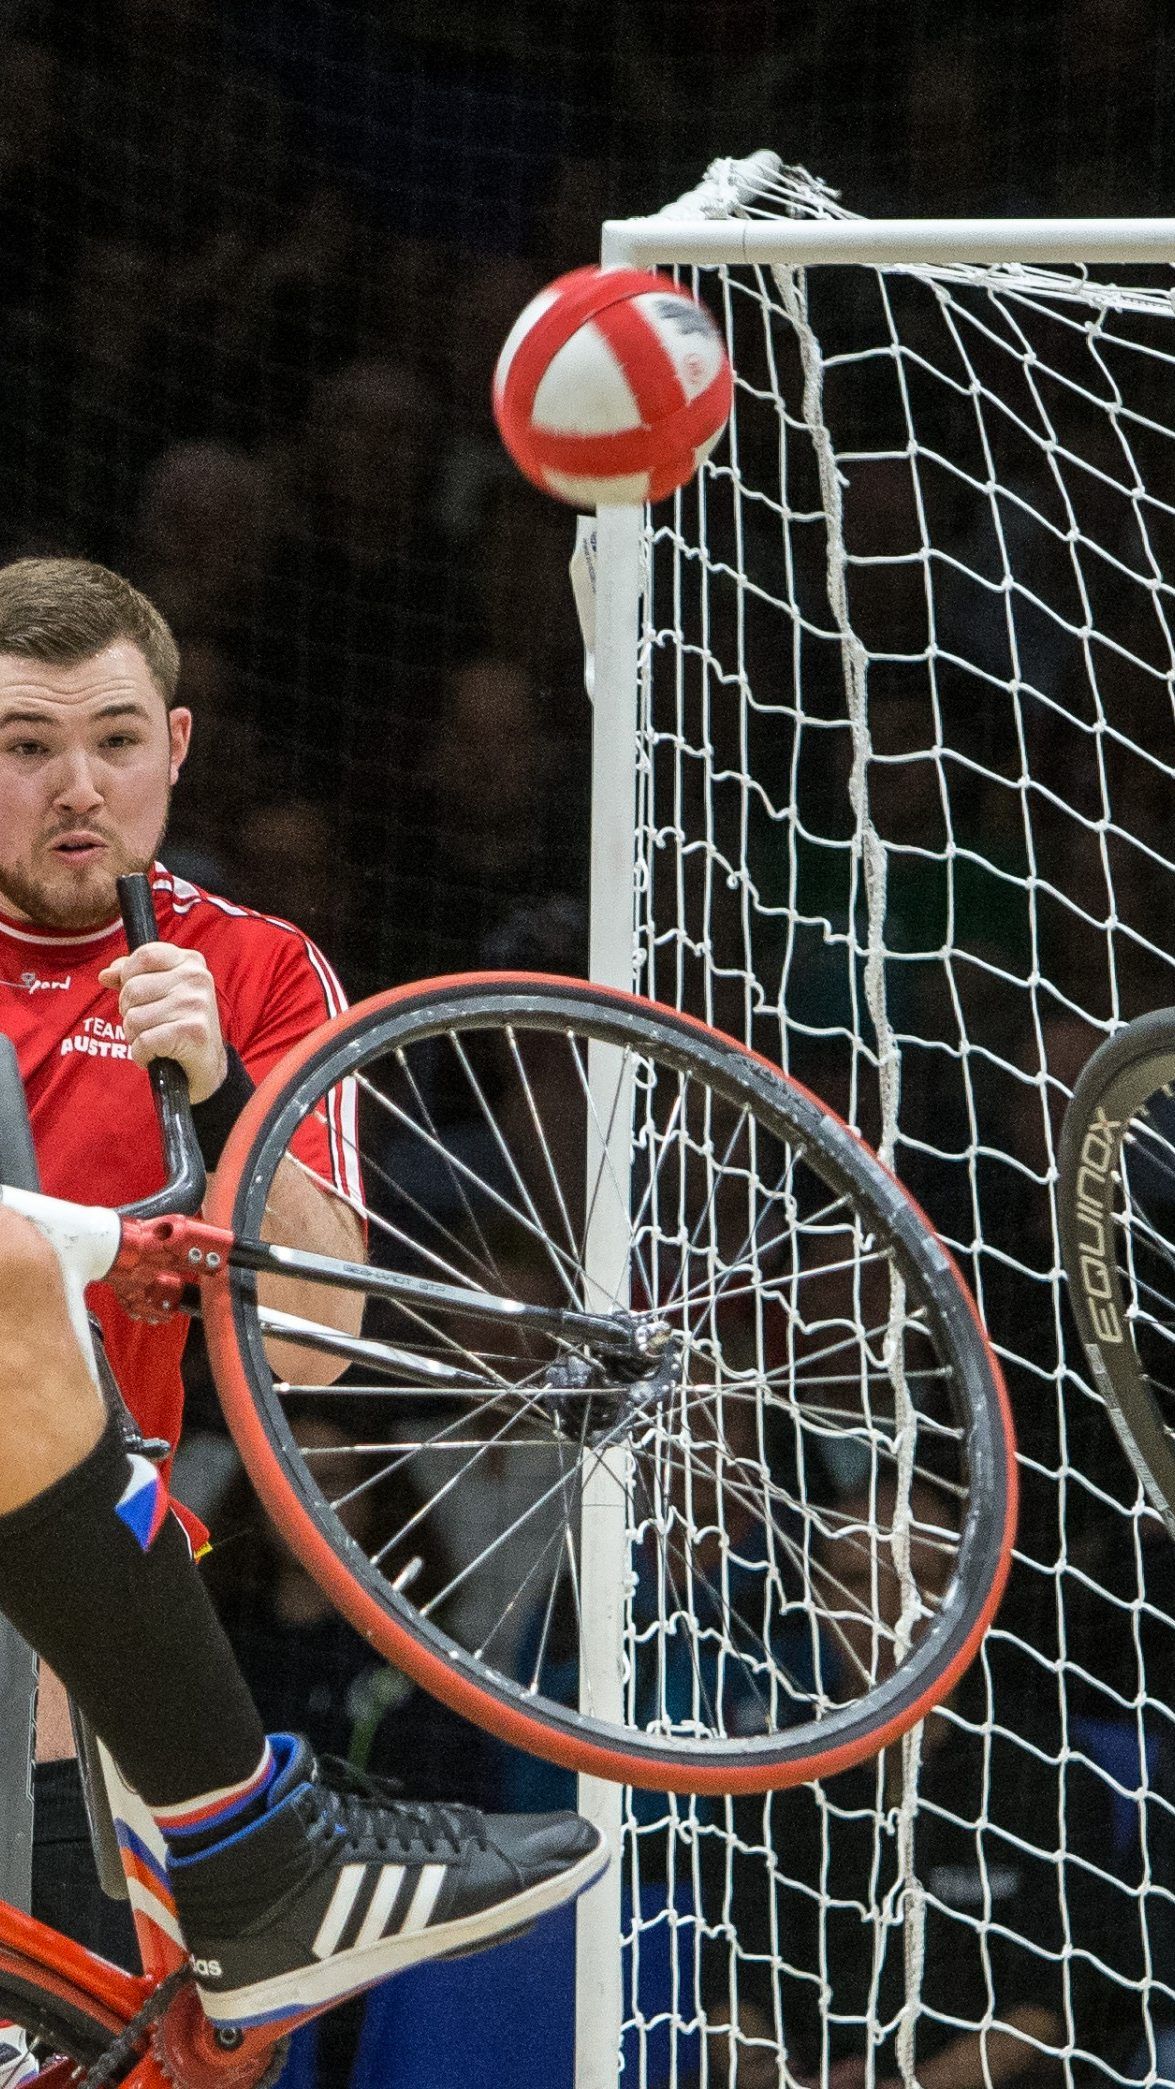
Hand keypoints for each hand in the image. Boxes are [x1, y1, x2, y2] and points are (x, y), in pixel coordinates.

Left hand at [98, 944, 227, 1103]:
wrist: (207, 1065)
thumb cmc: (179, 1024)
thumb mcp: (159, 993)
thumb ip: (133, 977)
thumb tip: (106, 974)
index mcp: (191, 963)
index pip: (145, 955)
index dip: (128, 975)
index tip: (136, 995)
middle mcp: (196, 978)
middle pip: (133, 988)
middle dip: (129, 1012)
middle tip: (149, 1024)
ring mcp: (196, 1004)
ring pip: (134, 1017)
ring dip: (135, 1037)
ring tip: (155, 1041)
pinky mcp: (193, 1032)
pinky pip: (144, 1041)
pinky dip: (142, 1055)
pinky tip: (157, 1055)